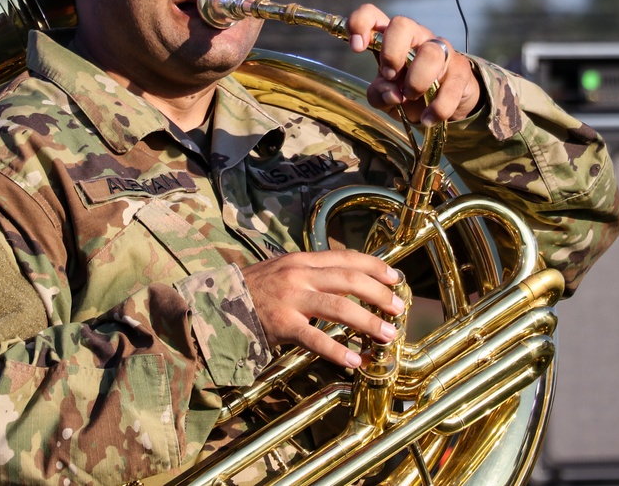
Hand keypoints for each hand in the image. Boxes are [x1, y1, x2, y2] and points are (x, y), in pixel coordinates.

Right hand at [240, 250, 403, 367]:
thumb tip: (348, 280)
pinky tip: (355, 360)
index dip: (374, 266)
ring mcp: (291, 299)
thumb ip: (313, 273)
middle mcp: (299, 274)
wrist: (218, 303)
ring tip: (387, 335)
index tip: (396, 277)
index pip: (346, 258)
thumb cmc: (256, 289)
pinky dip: (337, 350)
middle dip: (379, 294)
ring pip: (338, 307)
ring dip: (367, 322)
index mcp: (303, 260)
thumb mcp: (285, 270)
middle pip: (349, 280)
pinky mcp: (282, 324)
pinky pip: (315, 338)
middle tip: (399, 307)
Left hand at [345, 5, 482, 126]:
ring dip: (416, 80)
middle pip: (402, 24)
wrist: (445, 102)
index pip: (372, 14)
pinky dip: (437, 107)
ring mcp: (441, 51)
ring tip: (409, 98)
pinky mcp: (461, 71)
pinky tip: (427, 119)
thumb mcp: (385, 95)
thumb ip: (379, 93)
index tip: (356, 47)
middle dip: (392, 53)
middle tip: (389, 76)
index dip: (361, 23)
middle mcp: (416, 37)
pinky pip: (451, 85)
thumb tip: (392, 92)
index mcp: (391, 38)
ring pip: (431, 52)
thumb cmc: (407, 91)